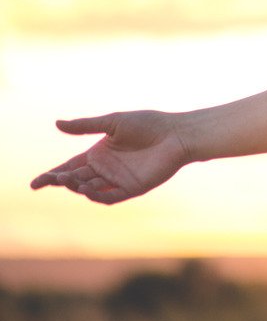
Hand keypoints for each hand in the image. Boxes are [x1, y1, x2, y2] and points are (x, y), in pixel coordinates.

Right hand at [30, 111, 191, 204]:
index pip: (70, 167)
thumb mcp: (113, 123)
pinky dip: (96, 195)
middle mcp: (106, 169)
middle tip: (53, 178)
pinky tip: (87, 189)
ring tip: (68, 179)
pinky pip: (109, 197)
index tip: (35, 183)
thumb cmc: (149, 124)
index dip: (52, 175)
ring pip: (89, 189)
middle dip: (61, 180)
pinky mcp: (132, 188)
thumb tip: (57, 123)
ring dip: (77, 186)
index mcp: (99, 154)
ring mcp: (118, 180)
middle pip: (76, 179)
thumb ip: (86, 126)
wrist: (177, 133)